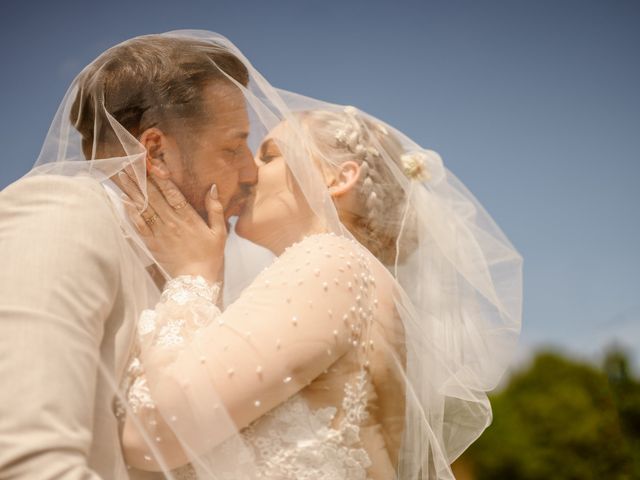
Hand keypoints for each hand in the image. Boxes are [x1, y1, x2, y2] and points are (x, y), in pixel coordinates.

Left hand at [117, 167, 225, 283]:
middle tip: (128, 163)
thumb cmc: (210, 255)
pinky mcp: (152, 243)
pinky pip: (139, 224)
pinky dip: (130, 211)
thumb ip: (215, 209)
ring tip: (122, 176)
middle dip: (140, 178)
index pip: (172, 192)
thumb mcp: (220, 231)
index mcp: (188, 217)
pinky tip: (123, 199)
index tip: (150, 163)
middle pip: (153, 196)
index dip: (160, 177)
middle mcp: (172, 222)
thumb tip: (213, 188)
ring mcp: (160, 232)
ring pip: (143, 207)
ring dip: (132, 190)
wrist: (196, 280)